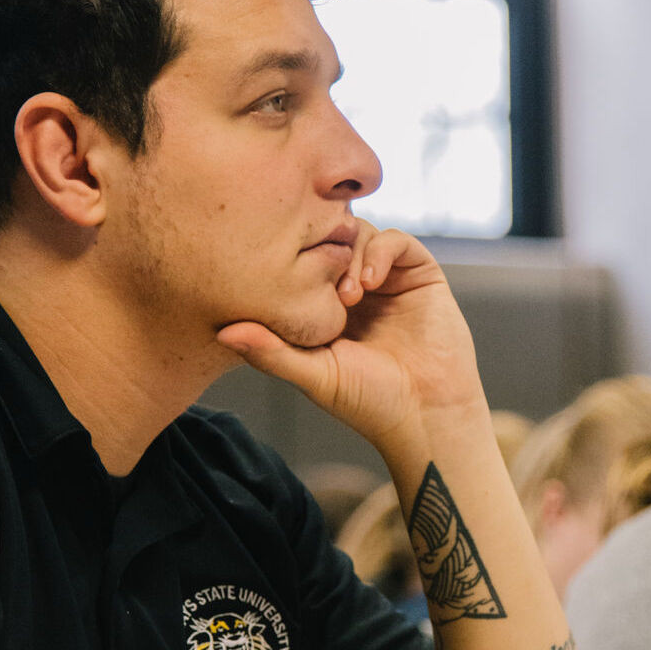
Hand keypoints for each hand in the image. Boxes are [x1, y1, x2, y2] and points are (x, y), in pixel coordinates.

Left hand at [218, 223, 483, 453]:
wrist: (428, 415)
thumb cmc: (370, 403)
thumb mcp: (312, 375)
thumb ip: (269, 351)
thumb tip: (222, 331)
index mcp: (326, 307)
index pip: (301, 263)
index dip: (291, 264)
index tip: (285, 285)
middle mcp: (355, 287)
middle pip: (329, 240)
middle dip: (321, 254)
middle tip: (323, 291)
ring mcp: (388, 278)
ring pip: (360, 234)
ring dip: (349, 255)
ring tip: (350, 295)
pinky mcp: (420, 274)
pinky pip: (396, 240)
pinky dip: (379, 251)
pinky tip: (370, 282)